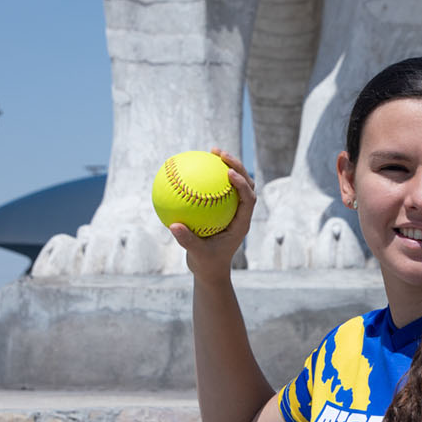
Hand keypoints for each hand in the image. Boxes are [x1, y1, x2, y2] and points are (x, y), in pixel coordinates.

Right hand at [169, 149, 255, 281]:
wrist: (211, 270)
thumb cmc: (206, 263)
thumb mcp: (196, 255)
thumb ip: (187, 240)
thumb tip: (173, 225)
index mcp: (241, 224)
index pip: (248, 200)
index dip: (242, 184)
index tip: (228, 173)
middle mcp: (241, 214)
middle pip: (247, 185)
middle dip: (237, 166)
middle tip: (220, 154)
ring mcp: (234, 210)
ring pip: (236, 184)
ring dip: (228, 166)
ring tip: (212, 152)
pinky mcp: (224, 209)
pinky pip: (218, 189)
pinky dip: (211, 177)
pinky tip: (195, 167)